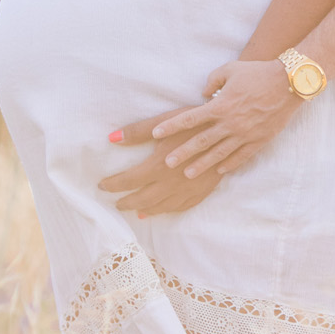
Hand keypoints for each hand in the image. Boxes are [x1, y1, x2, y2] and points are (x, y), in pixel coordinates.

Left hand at [99, 126, 221, 216]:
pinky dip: (166, 211)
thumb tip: (111, 138)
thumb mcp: (165, 122)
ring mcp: (187, 191)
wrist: (231, 132)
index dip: (113, 184)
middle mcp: (170, 184)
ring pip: (160, 207)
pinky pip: (180, 208)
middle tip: (115, 203)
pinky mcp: (201, 193)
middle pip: (141, 199)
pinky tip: (159, 210)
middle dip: (126, 202)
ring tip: (134, 210)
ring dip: (144, 209)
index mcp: (158, 166)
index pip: (127, 180)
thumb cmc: (196, 122)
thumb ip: (138, 132)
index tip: (102, 185)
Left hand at [147, 60, 300, 178]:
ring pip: (219, 153)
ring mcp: (245, 134)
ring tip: (188, 174)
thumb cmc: (258, 73)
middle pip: (201, 141)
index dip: (172, 126)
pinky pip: (241, 156)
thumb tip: (202, 95)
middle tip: (167, 163)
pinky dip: (229, 164)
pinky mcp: (259, 140)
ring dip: (202, 164)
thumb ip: (212, 80)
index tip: (156, 134)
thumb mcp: (231, 69)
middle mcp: (230, 122)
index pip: (190, 118)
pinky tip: (219, 171)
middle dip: (183, 152)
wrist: (289, 83)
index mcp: (220, 105)